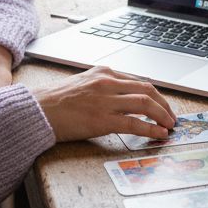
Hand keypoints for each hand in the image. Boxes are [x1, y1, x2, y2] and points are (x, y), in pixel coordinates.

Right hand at [34, 66, 175, 142]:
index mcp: (103, 73)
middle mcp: (107, 82)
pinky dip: (151, 128)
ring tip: (169, 126)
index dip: (155, 94)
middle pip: (147, 89)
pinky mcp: (102, 119)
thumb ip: (103, 87)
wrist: (36, 111)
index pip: (138, 81)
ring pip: (145, 103)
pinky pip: (135, 123)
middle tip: (171, 117)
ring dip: (162, 115)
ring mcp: (106, 100)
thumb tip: (123, 100)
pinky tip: (159, 134)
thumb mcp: (83, 84)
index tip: (162, 105)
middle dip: (164, 104)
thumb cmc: (56, 102)